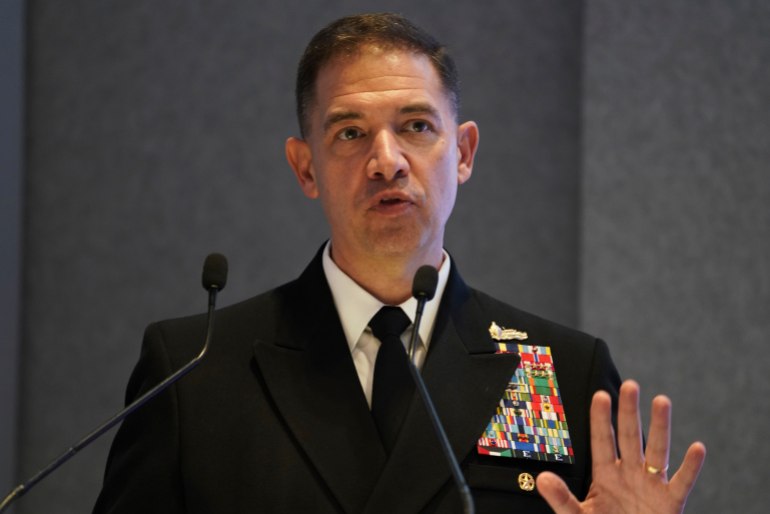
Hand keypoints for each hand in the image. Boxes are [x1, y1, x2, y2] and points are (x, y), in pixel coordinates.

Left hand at [536, 380, 705, 513]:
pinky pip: (682, 482)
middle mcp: (630, 474)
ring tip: (661, 401)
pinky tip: (697, 447)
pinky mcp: (670, 503)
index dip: (601, 419)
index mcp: (606, 475)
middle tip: (630, 385)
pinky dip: (691, 467)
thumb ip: (562, 498)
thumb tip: (543, 478)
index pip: (602, 441)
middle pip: (629, 437)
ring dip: (660, 427)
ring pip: (657, 451)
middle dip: (629, 411)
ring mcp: (651, 486)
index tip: (600, 395)